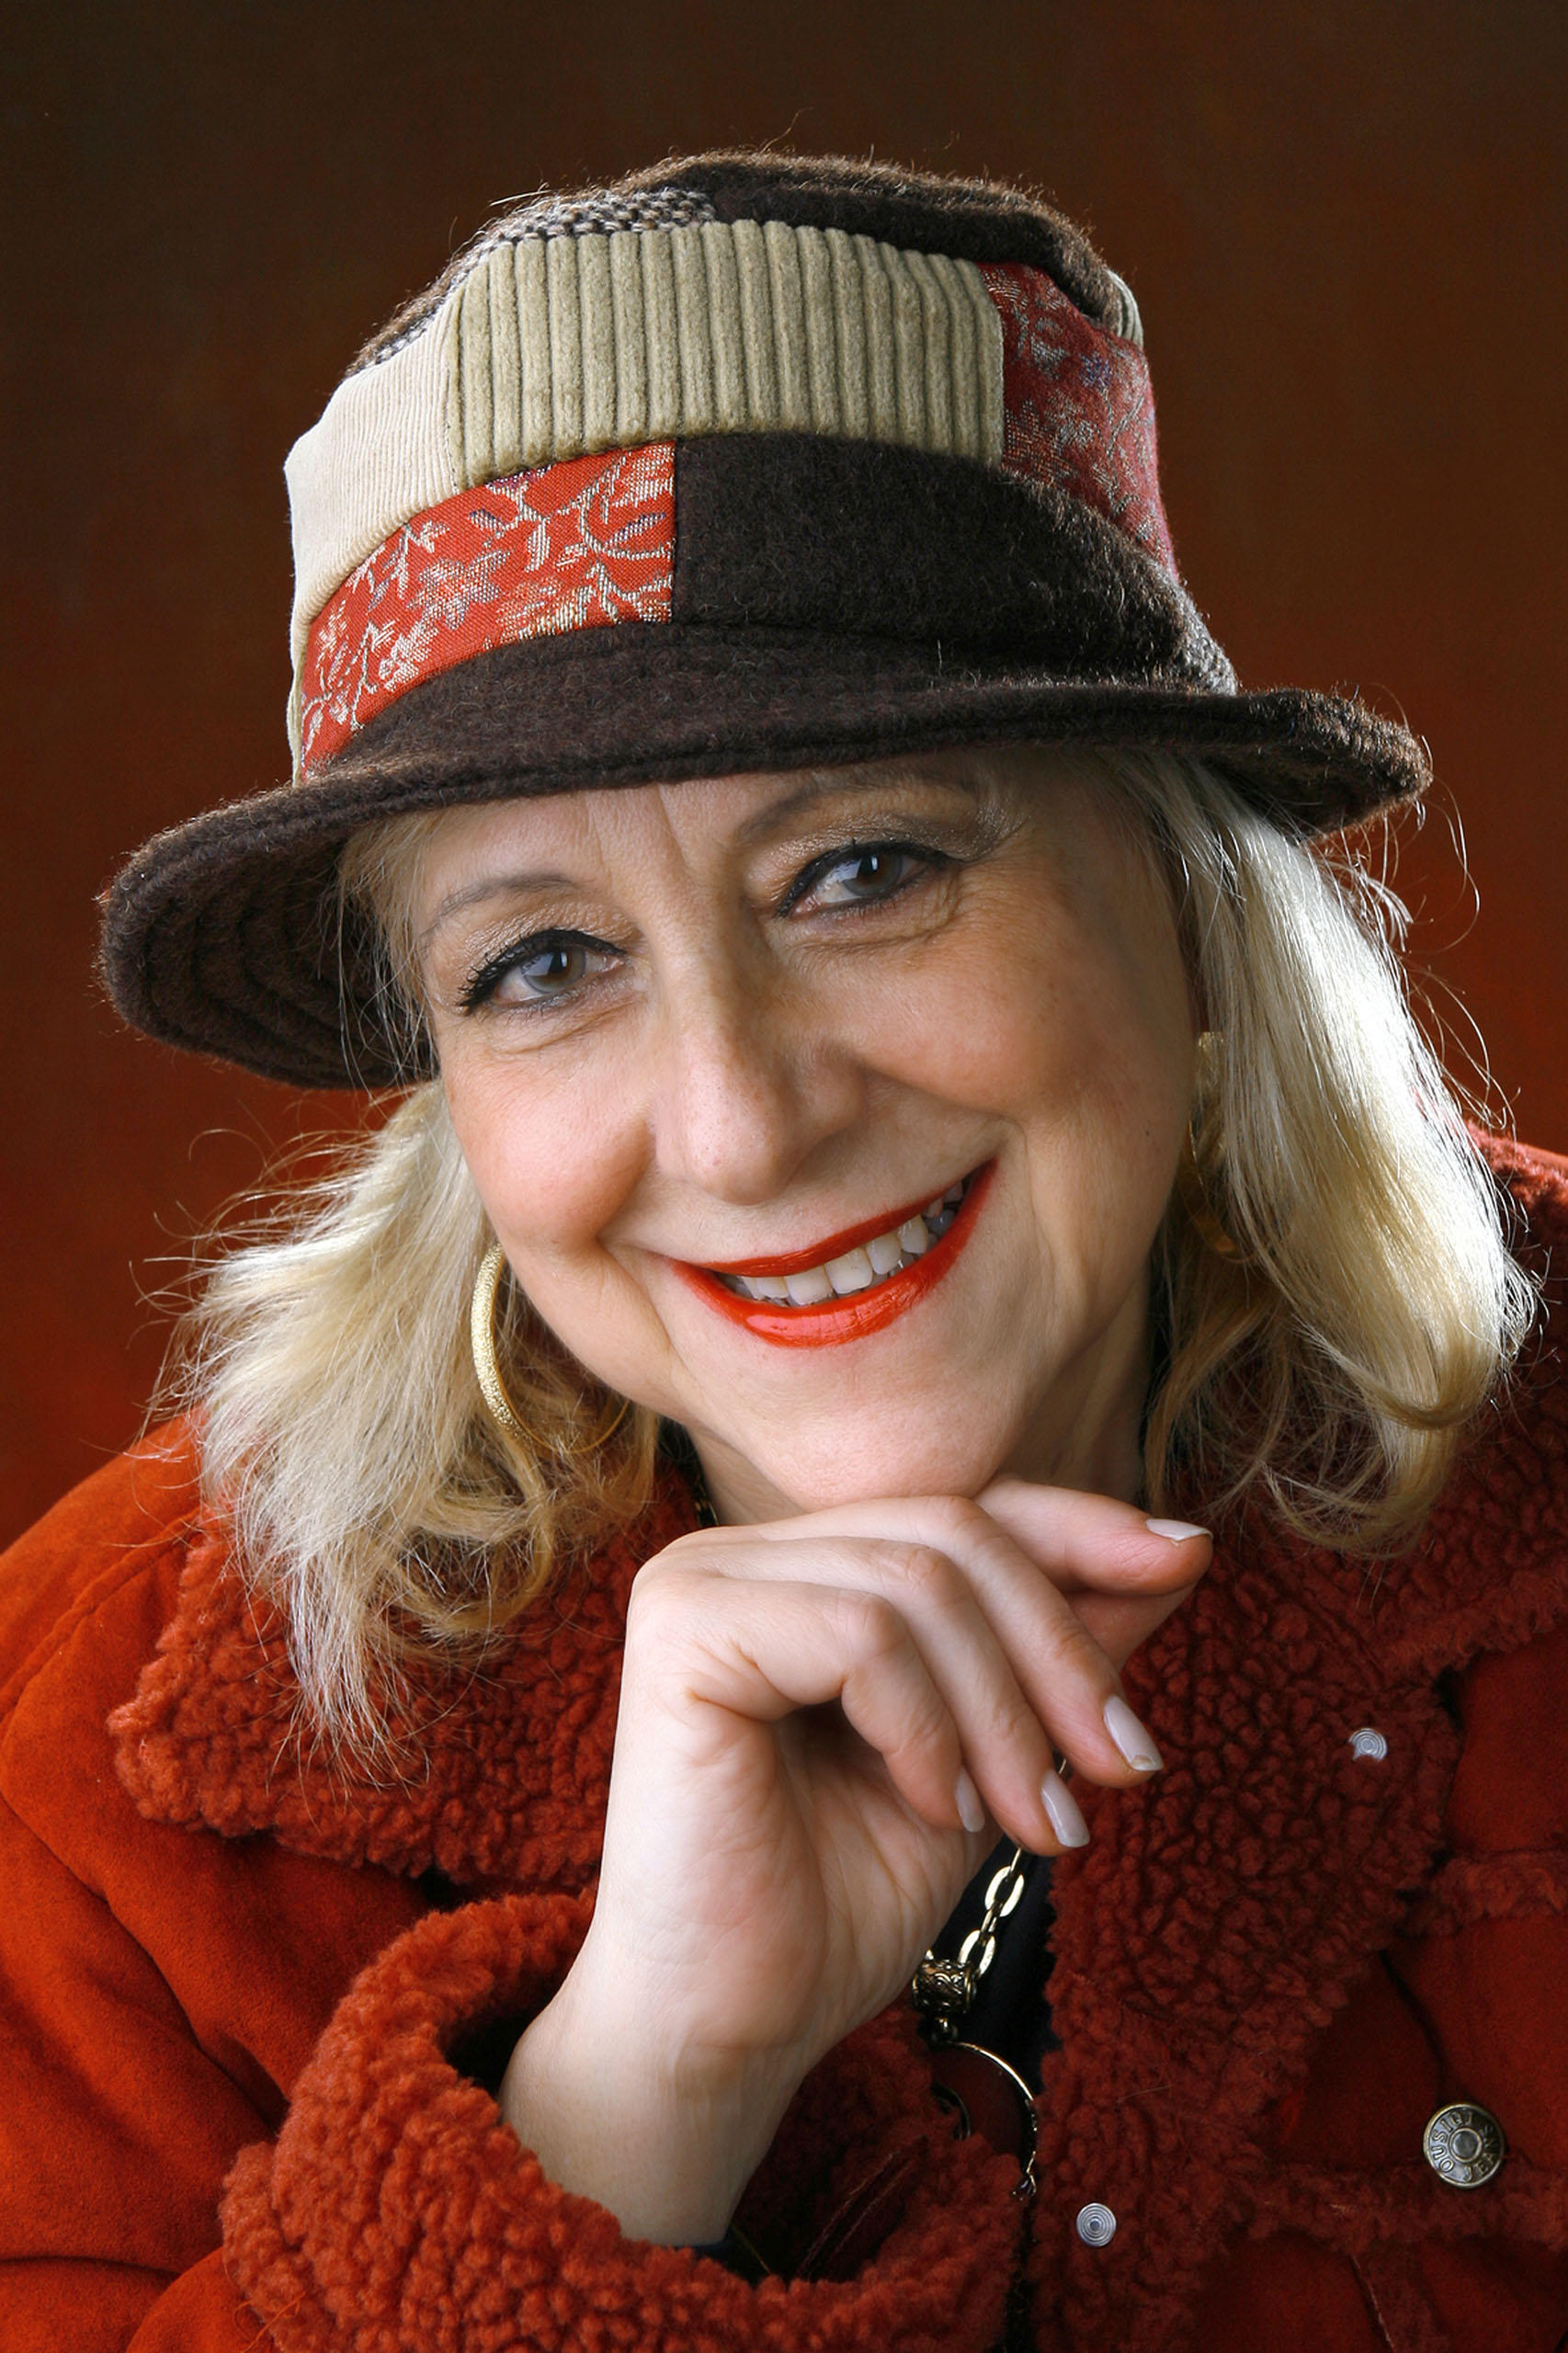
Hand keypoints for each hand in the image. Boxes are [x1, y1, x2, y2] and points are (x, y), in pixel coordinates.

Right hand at [501, 1484, 1207, 2240]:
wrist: (730, 2032)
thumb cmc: (836, 1906)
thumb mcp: (988, 1762)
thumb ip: (1057, 1655)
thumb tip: (1181, 1548)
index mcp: (797, 1569)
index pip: (960, 1507)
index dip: (1078, 1529)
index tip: (1185, 1562)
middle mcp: (737, 1553)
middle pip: (954, 1532)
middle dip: (1061, 1650)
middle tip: (1122, 1770)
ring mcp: (699, 1580)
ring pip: (921, 1582)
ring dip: (1006, 1714)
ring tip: (1028, 1823)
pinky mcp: (684, 1630)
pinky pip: (861, 1635)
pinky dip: (928, 1730)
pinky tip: (934, 1809)